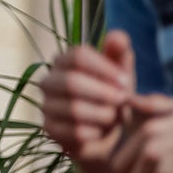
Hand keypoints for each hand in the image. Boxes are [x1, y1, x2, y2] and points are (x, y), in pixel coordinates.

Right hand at [38, 31, 141, 159]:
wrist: (110, 136)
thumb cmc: (115, 97)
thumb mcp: (122, 74)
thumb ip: (120, 54)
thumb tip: (118, 36)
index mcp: (65, 61)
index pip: (78, 56)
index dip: (105, 69)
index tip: (126, 82)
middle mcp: (49, 81)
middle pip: (72, 82)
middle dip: (104, 93)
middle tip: (123, 101)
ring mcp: (46, 105)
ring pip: (73, 108)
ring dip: (103, 114)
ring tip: (115, 117)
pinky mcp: (49, 129)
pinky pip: (73, 131)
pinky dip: (95, 132)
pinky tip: (103, 132)